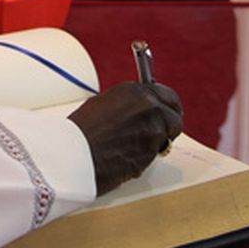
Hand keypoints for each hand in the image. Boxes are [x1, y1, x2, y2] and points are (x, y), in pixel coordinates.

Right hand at [66, 82, 183, 195]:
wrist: (74, 154)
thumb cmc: (80, 132)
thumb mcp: (103, 104)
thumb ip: (128, 105)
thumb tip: (139, 111)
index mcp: (135, 91)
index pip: (168, 96)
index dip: (167, 107)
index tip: (166, 113)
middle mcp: (149, 106)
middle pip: (174, 116)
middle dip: (168, 125)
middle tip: (159, 133)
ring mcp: (153, 130)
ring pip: (167, 138)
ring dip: (156, 142)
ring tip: (132, 147)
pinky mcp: (152, 153)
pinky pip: (155, 154)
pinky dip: (146, 156)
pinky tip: (127, 156)